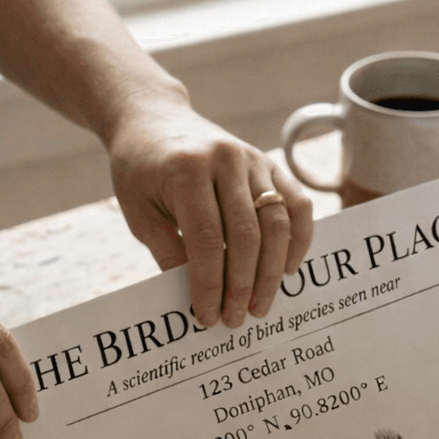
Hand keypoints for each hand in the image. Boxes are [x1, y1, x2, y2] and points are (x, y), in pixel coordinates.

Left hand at [108, 92, 313, 328]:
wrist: (153, 118)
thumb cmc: (140, 171)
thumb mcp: (139, 212)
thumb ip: (168, 252)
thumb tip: (200, 298)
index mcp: (186, 171)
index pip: (206, 239)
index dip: (210, 284)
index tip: (208, 317)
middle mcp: (225, 160)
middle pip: (246, 235)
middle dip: (243, 285)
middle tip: (236, 319)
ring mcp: (252, 159)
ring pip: (277, 223)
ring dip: (272, 271)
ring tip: (260, 306)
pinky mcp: (269, 163)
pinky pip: (297, 204)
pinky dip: (299, 239)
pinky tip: (288, 269)